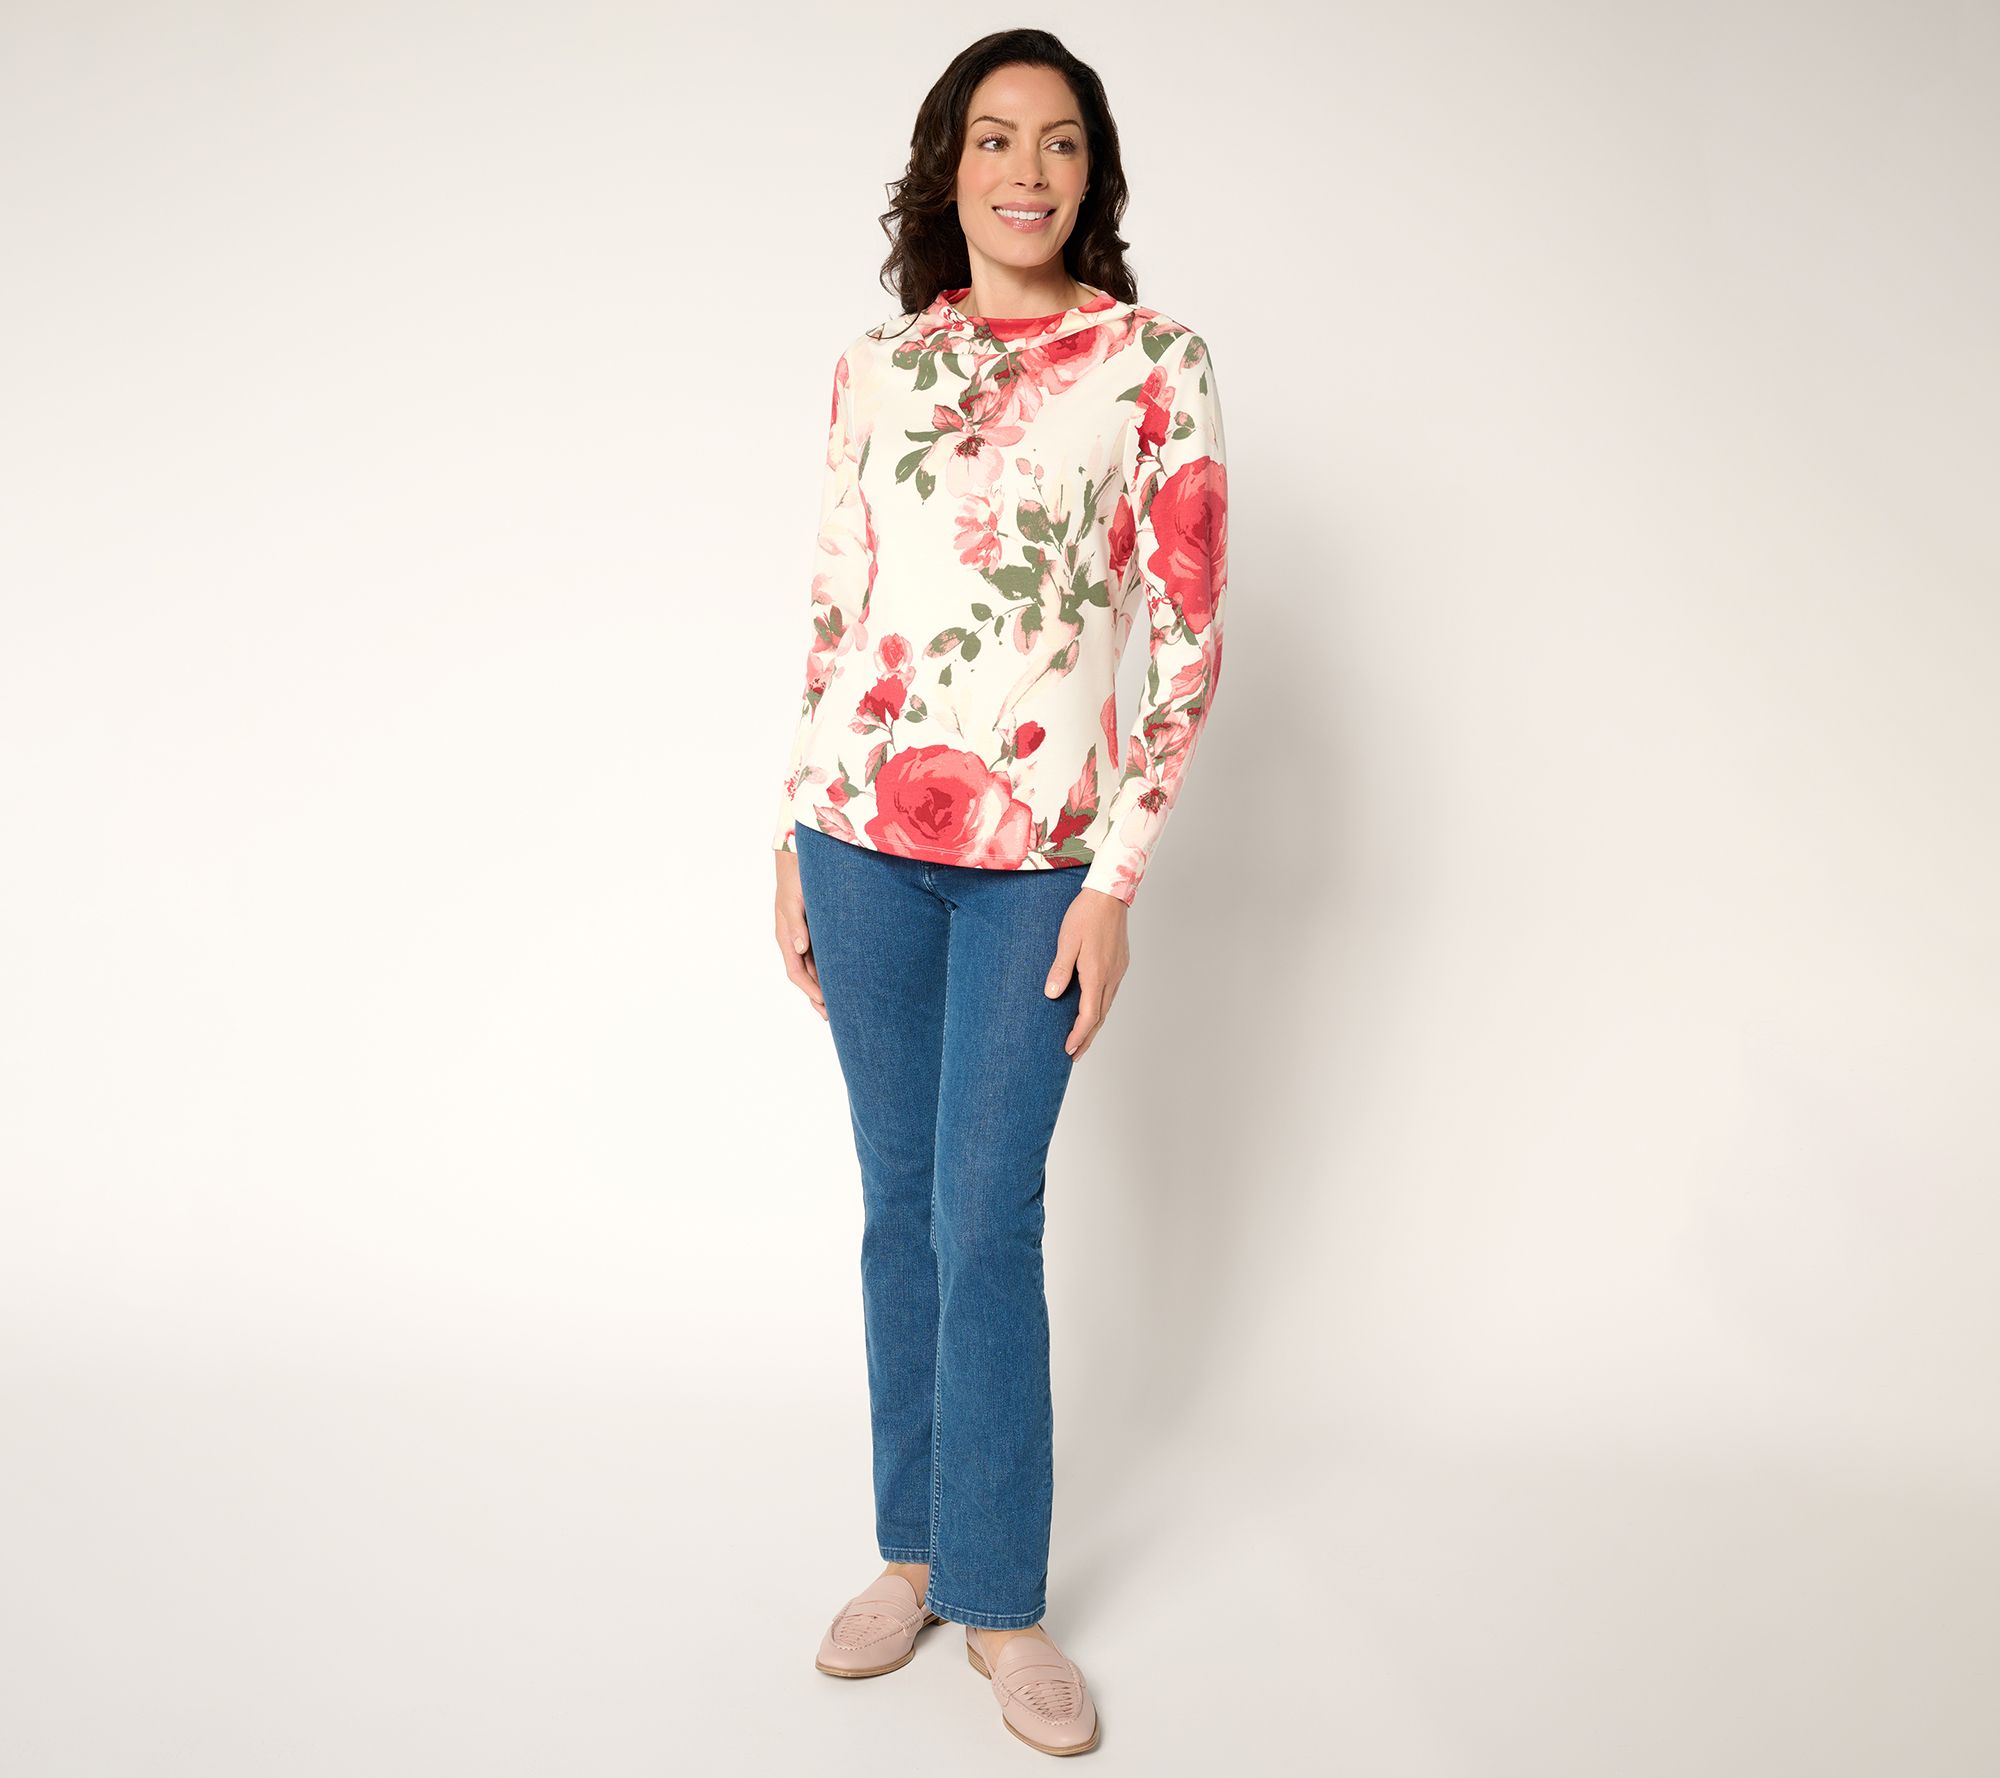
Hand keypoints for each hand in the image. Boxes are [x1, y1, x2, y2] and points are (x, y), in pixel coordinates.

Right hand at [774, 849, 825, 1019]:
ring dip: (827, 985)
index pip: (796, 971)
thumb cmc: (796, 876)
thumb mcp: (793, 900)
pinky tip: (847, 976)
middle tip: (834, 1017)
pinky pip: (825, 953)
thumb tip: (799, 948)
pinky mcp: (819, 926)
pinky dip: (833, 968)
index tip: (824, 1004)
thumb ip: (796, 924)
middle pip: (806, 975)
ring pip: (816, 967)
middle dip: (818, 996)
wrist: (803, 854)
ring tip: (842, 1005)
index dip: (809, 990)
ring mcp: (807, 934)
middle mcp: (796, 939)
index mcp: (786, 936)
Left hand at [1045, 887, 1128, 1058]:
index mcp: (1097, 973)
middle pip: (1100, 1017)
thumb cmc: (1085, 915)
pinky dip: (1100, 1008)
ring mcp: (1118, 971)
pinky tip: (1092, 1010)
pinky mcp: (1120, 964)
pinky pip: (1110, 994)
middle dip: (1087, 1038)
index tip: (1068, 1049)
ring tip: (1082, 1038)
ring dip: (1094, 1025)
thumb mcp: (1066, 941)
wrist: (1109, 894)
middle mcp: (1111, 976)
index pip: (1089, 1015)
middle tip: (1074, 1054)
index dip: (1079, 1035)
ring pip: (1107, 1006)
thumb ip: (1060, 969)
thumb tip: (1052, 994)